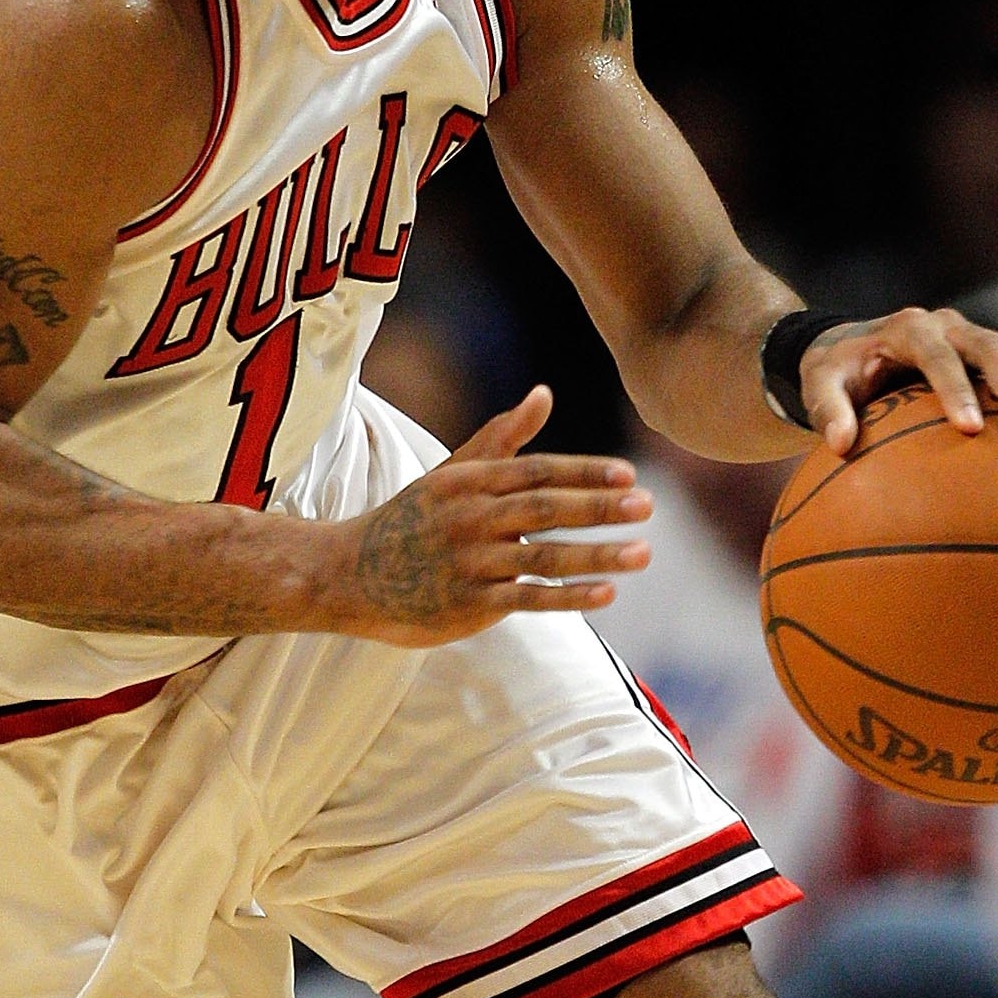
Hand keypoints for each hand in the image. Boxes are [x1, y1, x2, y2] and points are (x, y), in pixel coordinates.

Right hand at [333, 386, 650, 645]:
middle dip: (598, 508)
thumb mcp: (452, 473)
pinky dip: (566, 598)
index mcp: (470, 482)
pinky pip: (525, 599)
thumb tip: (544, 393)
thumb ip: (503, 436)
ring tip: (643, 553)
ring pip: (542, 557)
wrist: (348, 574)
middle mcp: (471, 518)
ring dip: (596, 556)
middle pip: (544, 509)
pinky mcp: (467, 604)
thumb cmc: (410, 520)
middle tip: (648, 506)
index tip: (629, 476)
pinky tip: (607, 594)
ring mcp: (469, 563)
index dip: (584, 473)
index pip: (537, 472)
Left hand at [798, 306, 997, 459]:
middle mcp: (956, 327)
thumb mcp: (819, 384)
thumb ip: (825, 410)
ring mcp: (987, 339)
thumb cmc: (837, 372)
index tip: (969, 429)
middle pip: (997, 349)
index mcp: (911, 329)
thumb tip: (839, 446)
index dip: (953, 388)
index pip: (937, 355)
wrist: (858, 347)